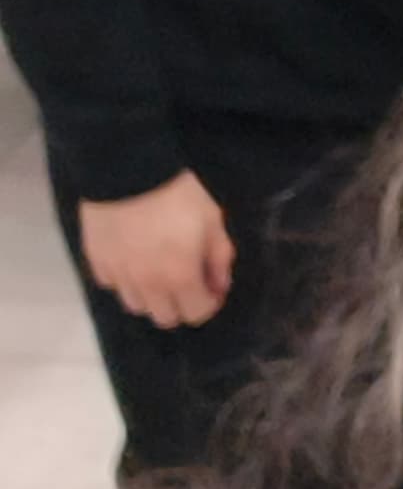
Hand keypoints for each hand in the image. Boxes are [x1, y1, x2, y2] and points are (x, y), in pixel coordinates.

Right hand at [78, 174, 232, 328]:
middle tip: (187, 280)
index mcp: (180, 277)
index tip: (212, 287)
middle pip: (164, 317)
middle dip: (181, 304)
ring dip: (151, 296)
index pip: (197, 313)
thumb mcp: (212, 220)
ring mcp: (118, 275)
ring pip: (136, 305)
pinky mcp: (96, 262)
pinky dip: (125, 279)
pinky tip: (133, 259)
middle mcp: (147, 285)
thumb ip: (219, 257)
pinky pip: (113, 284)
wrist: (128, 171)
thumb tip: (219, 285)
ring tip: (158, 270)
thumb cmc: (178, 193)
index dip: (210, 303)